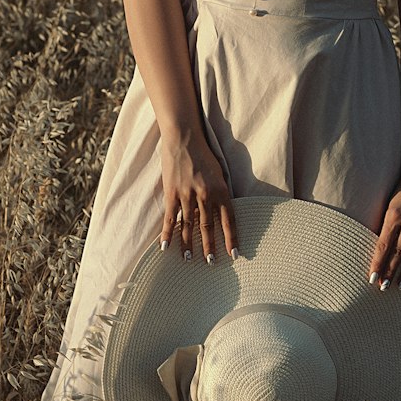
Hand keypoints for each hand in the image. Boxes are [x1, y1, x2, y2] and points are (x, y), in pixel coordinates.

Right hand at [160, 133, 237, 263]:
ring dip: (189, 244)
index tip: (234, 254)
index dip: (231, 238)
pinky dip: (168, 234)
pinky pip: (171, 218)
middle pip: (208, 227)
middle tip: (211, 262)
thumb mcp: (219, 172)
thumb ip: (221, 191)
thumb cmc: (204, 154)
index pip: (229, 220)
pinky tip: (166, 247)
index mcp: (221, 190)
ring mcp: (188, 195)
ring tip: (189, 259)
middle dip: (210, 246)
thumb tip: (223, 209)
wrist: (184, 138)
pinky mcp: (172, 193)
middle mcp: (206, 195)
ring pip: (189, 226)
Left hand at [369, 177, 400, 291]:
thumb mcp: (388, 206)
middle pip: (399, 254)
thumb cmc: (400, 192)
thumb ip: (385, 227)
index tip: (372, 279)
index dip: (378, 264)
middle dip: (390, 272)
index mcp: (394, 215)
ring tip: (399, 285)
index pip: (383, 246)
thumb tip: (378, 255)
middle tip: (383, 288)